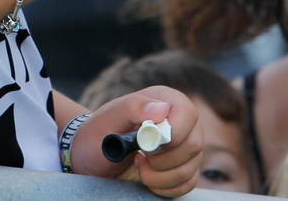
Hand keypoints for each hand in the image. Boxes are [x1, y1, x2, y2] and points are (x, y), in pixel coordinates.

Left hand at [73, 87, 204, 195]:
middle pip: (193, 145)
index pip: (187, 114)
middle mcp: (182, 121)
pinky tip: (147, 176)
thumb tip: (161, 109)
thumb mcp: (109, 117)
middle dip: (162, 160)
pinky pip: (187, 184)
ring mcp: (185, 146)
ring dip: (160, 176)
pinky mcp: (184, 167)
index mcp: (166, 100)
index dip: (171, 134)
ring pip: (190, 169)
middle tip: (138, 157)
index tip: (146, 145)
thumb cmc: (99, 133)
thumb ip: (133, 107)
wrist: (94, 154)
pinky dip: (164, 187)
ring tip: (138, 165)